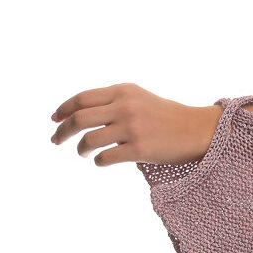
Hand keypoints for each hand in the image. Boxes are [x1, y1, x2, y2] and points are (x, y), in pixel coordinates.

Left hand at [50, 83, 221, 166]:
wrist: (198, 130)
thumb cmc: (166, 116)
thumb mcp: (139, 98)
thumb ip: (112, 101)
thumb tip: (76, 114)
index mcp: (124, 91)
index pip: (82, 98)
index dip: (63, 109)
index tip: (54, 119)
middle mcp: (126, 107)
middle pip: (79, 118)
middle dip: (62, 131)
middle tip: (56, 140)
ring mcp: (132, 128)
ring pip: (89, 140)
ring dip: (80, 148)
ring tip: (84, 153)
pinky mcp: (139, 149)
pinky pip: (105, 157)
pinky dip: (98, 161)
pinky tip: (101, 161)